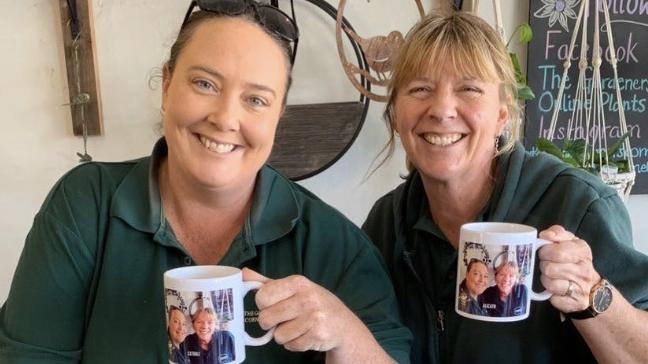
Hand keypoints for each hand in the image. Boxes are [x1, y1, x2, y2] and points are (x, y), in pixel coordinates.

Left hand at [242, 268, 361, 351]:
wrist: (342, 324)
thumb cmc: (314, 303)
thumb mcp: (293, 288)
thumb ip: (267, 283)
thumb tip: (243, 274)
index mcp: (298, 282)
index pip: (262, 296)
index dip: (263, 304)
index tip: (272, 304)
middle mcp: (307, 298)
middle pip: (266, 318)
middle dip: (271, 322)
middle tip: (283, 318)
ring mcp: (314, 317)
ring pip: (277, 336)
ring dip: (284, 335)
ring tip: (297, 326)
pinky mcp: (317, 335)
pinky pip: (290, 346)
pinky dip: (294, 344)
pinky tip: (305, 334)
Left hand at [538, 225, 600, 312]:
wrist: (590, 285)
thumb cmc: (573, 259)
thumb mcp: (568, 241)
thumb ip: (557, 233)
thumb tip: (545, 235)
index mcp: (583, 251)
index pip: (557, 251)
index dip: (545, 251)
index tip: (544, 252)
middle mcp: (585, 270)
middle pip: (549, 268)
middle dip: (543, 265)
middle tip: (547, 264)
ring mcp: (582, 288)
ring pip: (550, 283)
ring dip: (545, 279)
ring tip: (552, 276)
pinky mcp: (577, 303)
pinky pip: (554, 299)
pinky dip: (550, 294)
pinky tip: (556, 289)